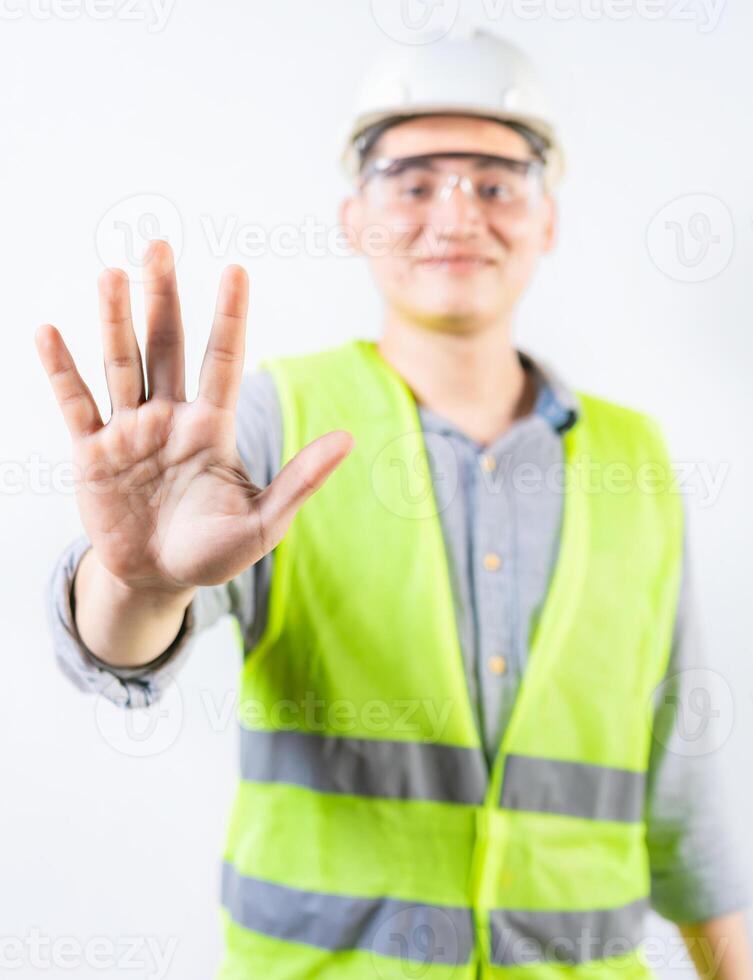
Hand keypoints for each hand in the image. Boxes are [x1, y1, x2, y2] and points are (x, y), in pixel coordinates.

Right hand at [35, 240, 353, 596]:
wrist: (159, 578)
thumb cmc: (214, 550)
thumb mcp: (263, 521)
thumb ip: (300, 480)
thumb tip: (348, 440)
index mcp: (212, 428)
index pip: (224, 360)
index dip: (230, 316)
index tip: (236, 269)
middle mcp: (171, 417)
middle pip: (167, 346)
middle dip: (163, 298)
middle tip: (159, 246)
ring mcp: (130, 431)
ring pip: (122, 364)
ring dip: (115, 321)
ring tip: (112, 274)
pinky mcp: (93, 453)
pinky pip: (76, 404)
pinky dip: (61, 370)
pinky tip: (47, 333)